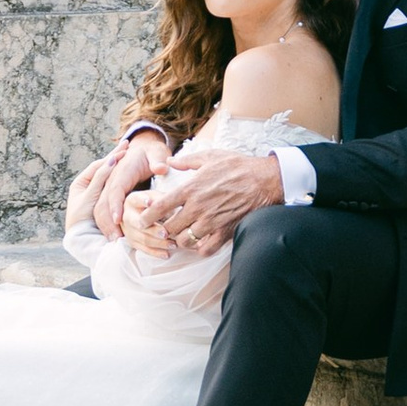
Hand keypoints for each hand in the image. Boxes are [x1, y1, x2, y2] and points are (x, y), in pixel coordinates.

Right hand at [92, 132, 169, 237]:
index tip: (118, 219)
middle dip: (107, 221)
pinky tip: (117, 239)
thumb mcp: (157, 152)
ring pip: (100, 209)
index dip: (115, 204)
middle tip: (116, 238)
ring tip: (115, 241)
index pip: (115, 188)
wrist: (143, 148)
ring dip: (106, 226)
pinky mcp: (113, 197)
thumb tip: (161, 169)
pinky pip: (106, 212)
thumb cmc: (152, 152)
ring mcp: (111, 189)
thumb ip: (158, 160)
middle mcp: (113, 180)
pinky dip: (109, 225)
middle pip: (102, 202)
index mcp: (123, 170)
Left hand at [141, 150, 281, 253]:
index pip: (161, 207)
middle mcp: (198, 207)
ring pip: (185, 241)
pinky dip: (200, 249)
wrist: (263, 180)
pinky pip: (206, 249)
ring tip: (181, 236)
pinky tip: (200, 242)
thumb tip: (170, 161)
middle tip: (163, 229)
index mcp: (191, 188)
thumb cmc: (238, 166)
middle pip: (170, 228)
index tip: (143, 219)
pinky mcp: (225, 232)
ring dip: (180, 240)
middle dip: (163, 230)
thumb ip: (187, 161)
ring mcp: (211, 222)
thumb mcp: (210, 156)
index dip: (148, 216)